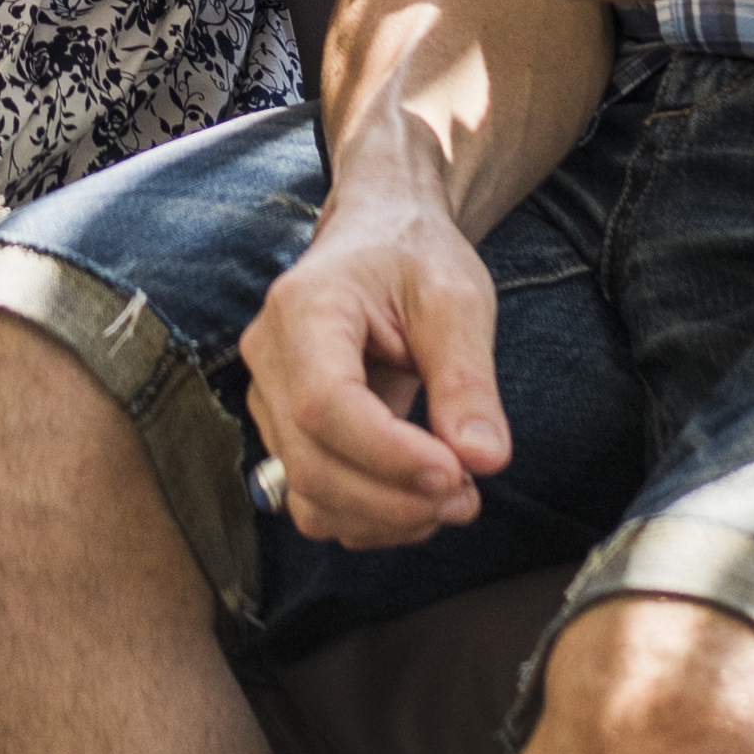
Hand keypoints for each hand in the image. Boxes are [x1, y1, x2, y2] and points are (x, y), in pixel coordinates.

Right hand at [237, 183, 512, 547]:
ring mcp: (270, 399)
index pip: (324, 404)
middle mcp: (269, 357)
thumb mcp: (456, 299)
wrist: (380, 234)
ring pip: (309, 495)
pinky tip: (419, 499)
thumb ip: (468, 379)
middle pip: (312, 463)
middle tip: (469, 496)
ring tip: (455, 498)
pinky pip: (315, 498)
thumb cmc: (413, 255)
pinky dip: (369, 518)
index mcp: (304, 308)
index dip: (387, 455)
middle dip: (394, 500)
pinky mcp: (287, 431)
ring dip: (384, 519)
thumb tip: (485, 459)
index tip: (455, 475)